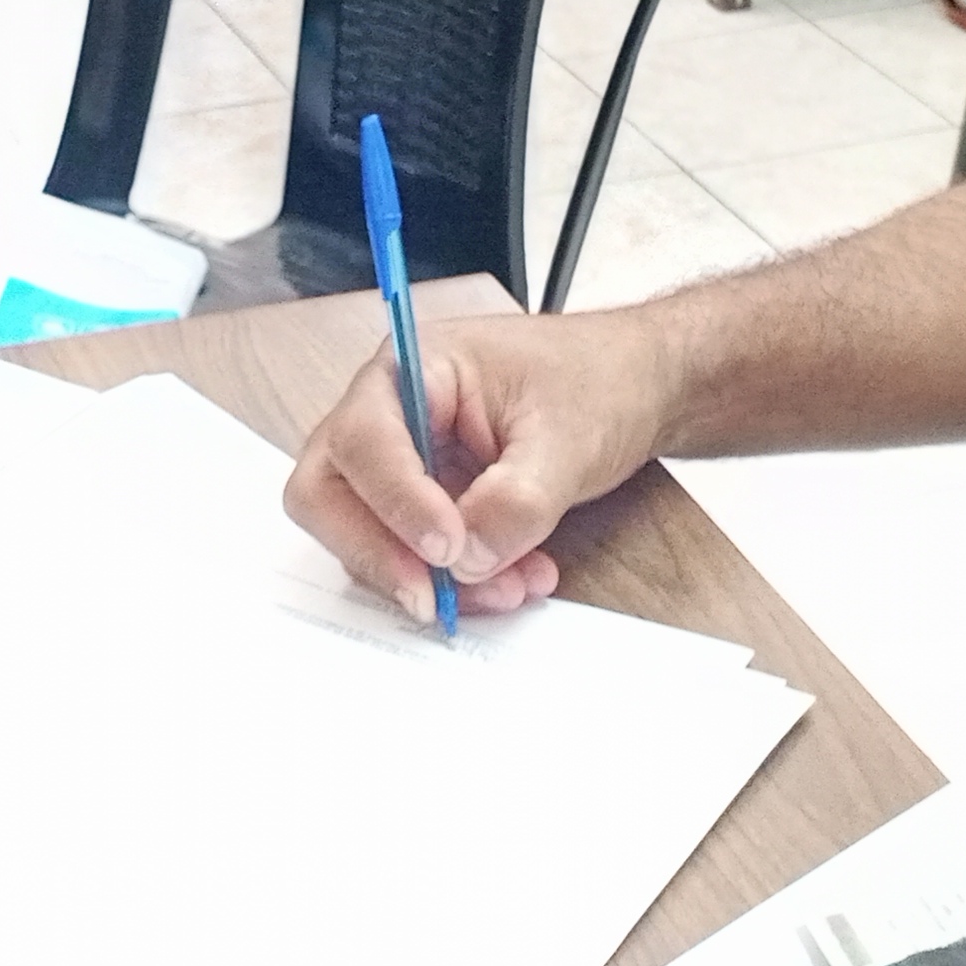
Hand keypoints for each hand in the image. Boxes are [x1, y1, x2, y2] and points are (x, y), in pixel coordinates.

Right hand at [281, 310, 676, 618]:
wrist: (637, 389)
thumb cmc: (598, 382)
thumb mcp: (568, 440)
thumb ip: (516, 501)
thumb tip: (468, 561)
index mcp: (414, 368)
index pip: (365, 437)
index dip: (395, 499)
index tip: (447, 547)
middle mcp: (390, 413)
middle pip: (329, 491)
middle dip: (377, 551)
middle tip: (433, 596)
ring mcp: (403, 462)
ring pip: (366, 534)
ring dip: (426, 577)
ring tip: (513, 586)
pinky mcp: (425, 504)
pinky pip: (412, 555)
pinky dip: (456, 582)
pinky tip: (516, 580)